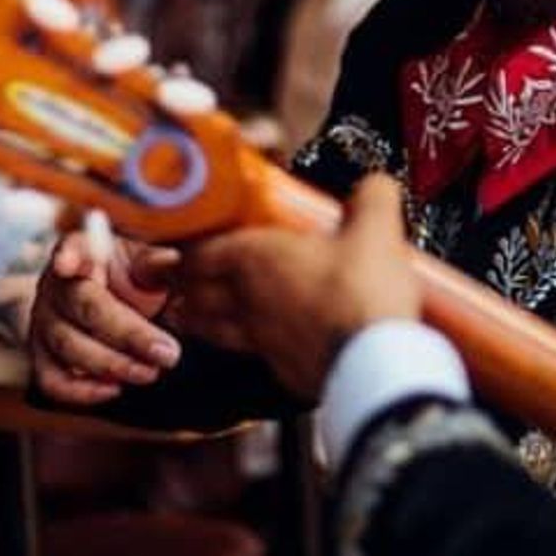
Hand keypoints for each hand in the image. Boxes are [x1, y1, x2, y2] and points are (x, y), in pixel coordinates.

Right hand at [30, 232, 181, 405]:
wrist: (120, 296)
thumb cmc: (134, 272)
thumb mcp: (148, 259)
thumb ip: (155, 262)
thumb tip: (171, 260)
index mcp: (81, 250)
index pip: (71, 248)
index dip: (69, 256)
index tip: (67, 264)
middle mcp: (55, 285)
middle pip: (83, 309)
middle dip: (127, 335)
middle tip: (168, 353)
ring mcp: (44, 321)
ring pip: (67, 347)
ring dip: (111, 365)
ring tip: (151, 372)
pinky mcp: (42, 354)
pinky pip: (51, 379)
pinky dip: (81, 390)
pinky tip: (115, 389)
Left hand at [169, 176, 420, 400]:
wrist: (375, 361)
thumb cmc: (361, 295)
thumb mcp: (377, 228)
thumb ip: (372, 197)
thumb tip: (373, 186)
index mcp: (256, 258)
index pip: (198, 251)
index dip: (186, 245)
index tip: (182, 241)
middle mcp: (247, 300)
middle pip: (194, 293)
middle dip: (183, 283)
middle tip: (178, 276)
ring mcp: (259, 339)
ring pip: (211, 328)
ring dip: (199, 318)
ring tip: (192, 312)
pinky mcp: (281, 369)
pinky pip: (249, 352)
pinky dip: (245, 344)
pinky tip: (258, 341)